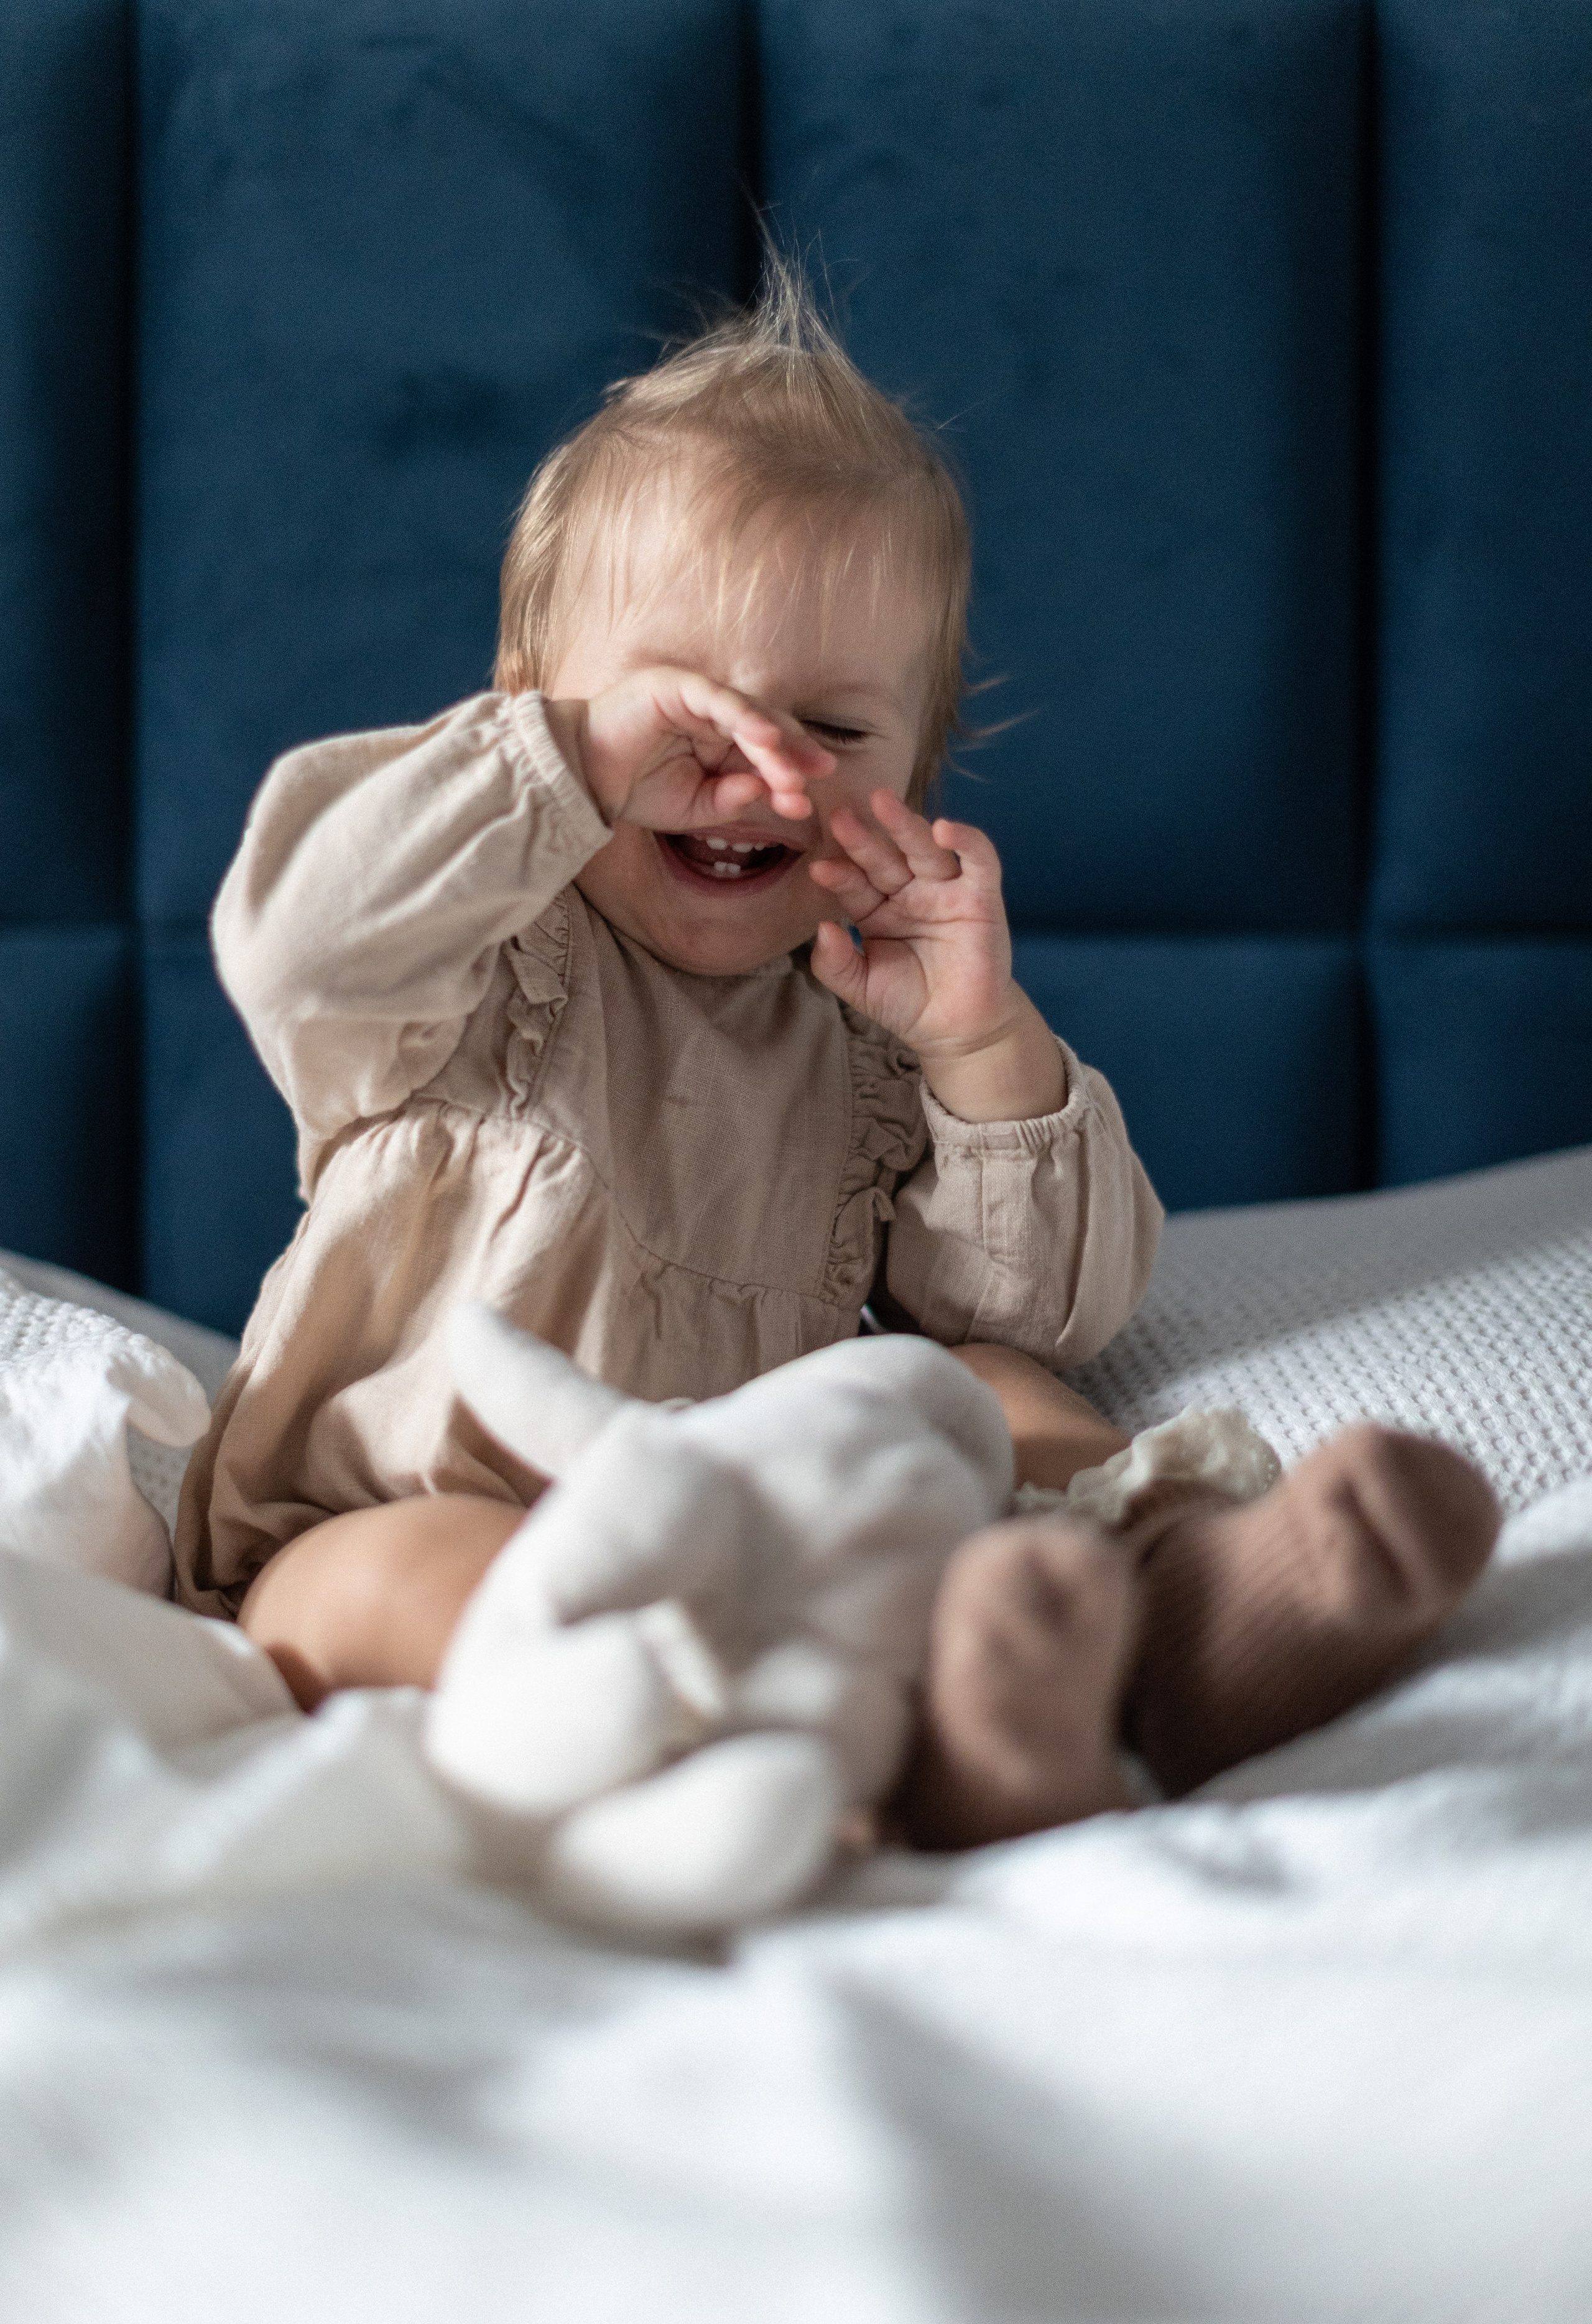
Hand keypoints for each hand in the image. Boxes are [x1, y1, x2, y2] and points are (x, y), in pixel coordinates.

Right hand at [543, 667, 834, 830]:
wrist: (580, 778)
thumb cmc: (635, 789)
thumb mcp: (693, 807)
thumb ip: (730, 800)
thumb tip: (765, 792)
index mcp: (719, 739)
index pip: (765, 752)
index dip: (789, 772)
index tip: (808, 801)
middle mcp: (713, 713)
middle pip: (766, 729)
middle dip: (792, 757)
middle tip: (813, 782)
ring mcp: (696, 695)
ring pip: (748, 715)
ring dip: (773, 744)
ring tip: (792, 772)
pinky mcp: (676, 685)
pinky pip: (719, 699)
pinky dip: (744, 717)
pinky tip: (766, 739)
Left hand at [808, 791, 1065, 1122]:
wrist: (956, 1031)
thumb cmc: (907, 1004)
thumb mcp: (860, 987)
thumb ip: (834, 963)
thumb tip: (822, 927)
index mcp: (877, 909)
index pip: (855, 884)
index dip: (840, 875)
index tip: (819, 869)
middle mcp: (909, 893)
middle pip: (885, 857)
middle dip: (863, 838)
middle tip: (839, 816)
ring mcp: (946, 890)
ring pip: (924, 849)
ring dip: (904, 824)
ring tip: (881, 801)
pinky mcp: (982, 896)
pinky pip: (978, 859)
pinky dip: (965, 839)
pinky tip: (944, 828)